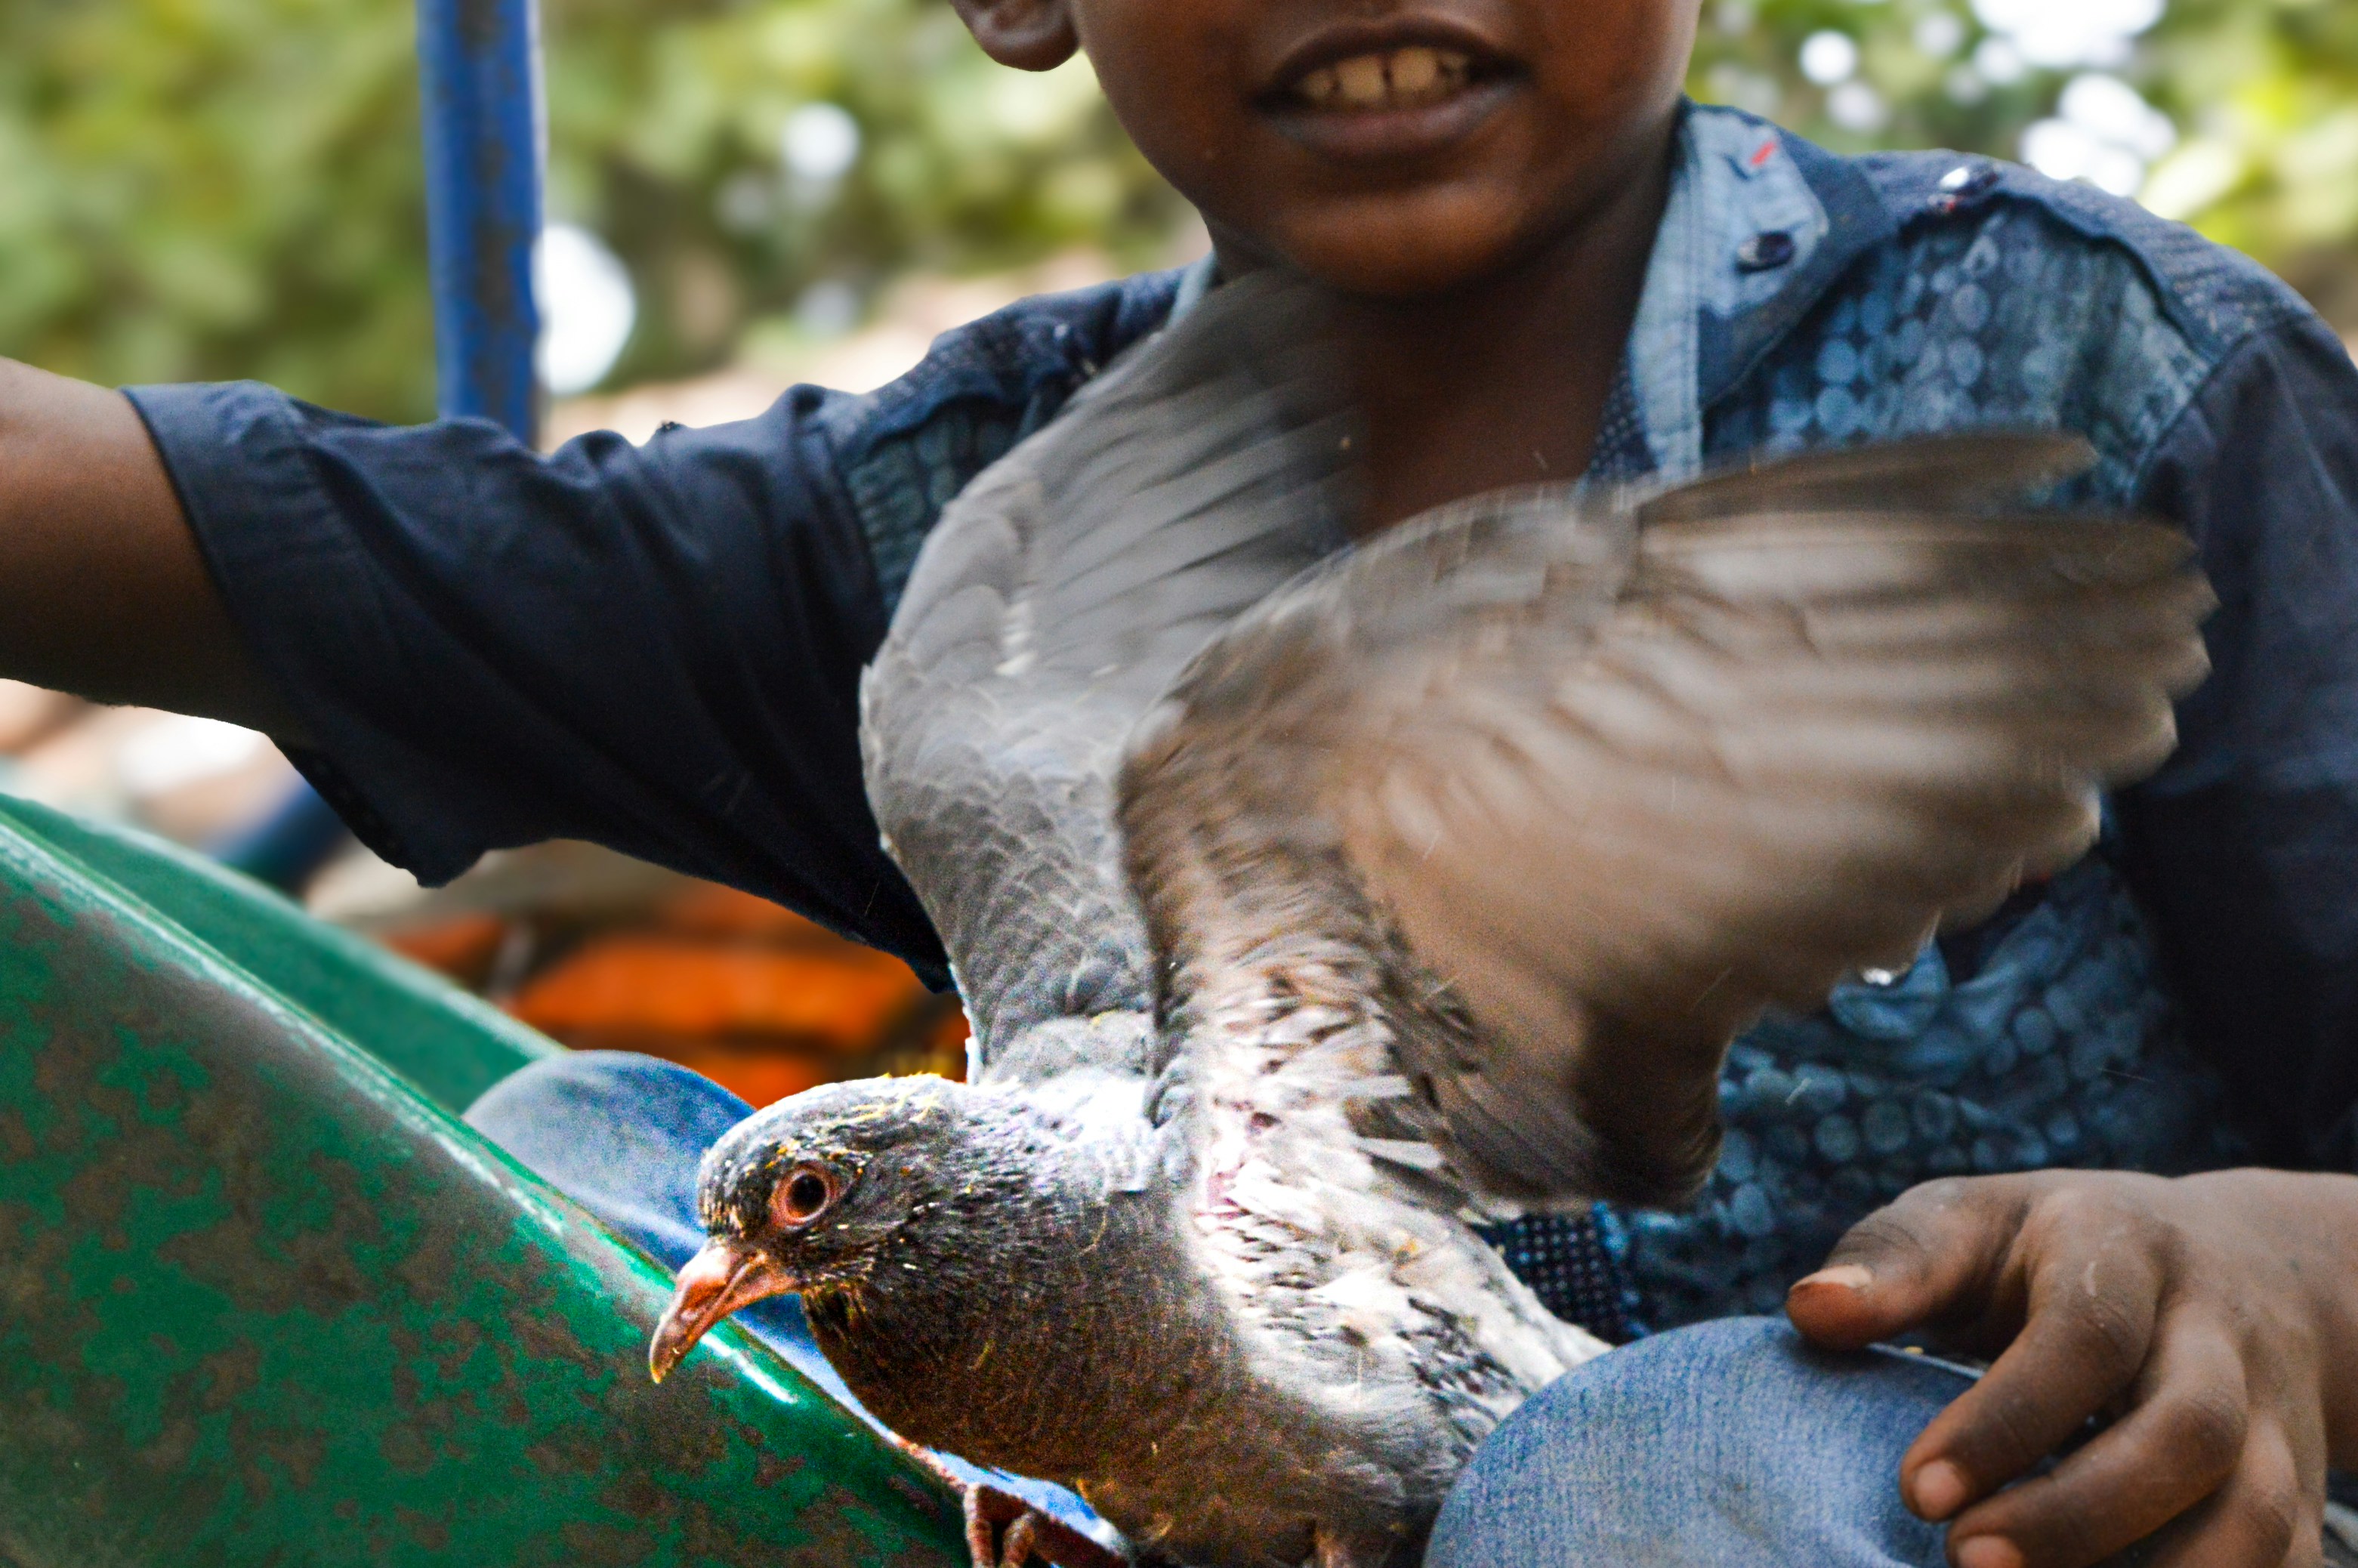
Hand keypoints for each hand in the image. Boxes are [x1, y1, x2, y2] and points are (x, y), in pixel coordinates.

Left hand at [1785, 1169, 2357, 1567]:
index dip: (2004, 1421)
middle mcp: (2217, 1333)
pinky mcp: (2296, 1489)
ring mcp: (2271, 1416)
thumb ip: (1894, 1260)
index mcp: (2124, 1249)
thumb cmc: (2050, 1250)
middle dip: (2079, 1514)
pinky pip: (2285, 1563)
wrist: (2241, 1263)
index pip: (2084, 1337)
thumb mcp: (1972, 1221)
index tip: (1915, 1492)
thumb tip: (1811, 1309)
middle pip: (2185, 1432)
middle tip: (1965, 1562)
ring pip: (2254, 1513)